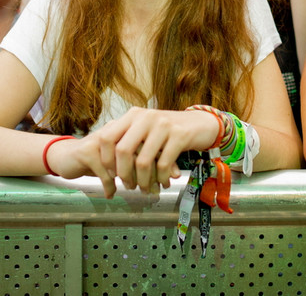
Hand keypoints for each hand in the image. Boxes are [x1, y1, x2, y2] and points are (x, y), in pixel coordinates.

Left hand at [46, 108, 218, 197]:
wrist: (200, 123)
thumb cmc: (168, 131)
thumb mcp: (146, 129)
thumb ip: (128, 140)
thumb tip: (107, 167)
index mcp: (133, 115)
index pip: (106, 137)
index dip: (106, 159)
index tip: (111, 174)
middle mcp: (145, 117)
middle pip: (122, 151)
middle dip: (123, 174)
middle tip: (128, 185)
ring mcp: (163, 125)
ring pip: (143, 161)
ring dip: (142, 181)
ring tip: (145, 189)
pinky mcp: (179, 135)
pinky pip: (163, 164)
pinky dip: (161, 178)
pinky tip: (163, 183)